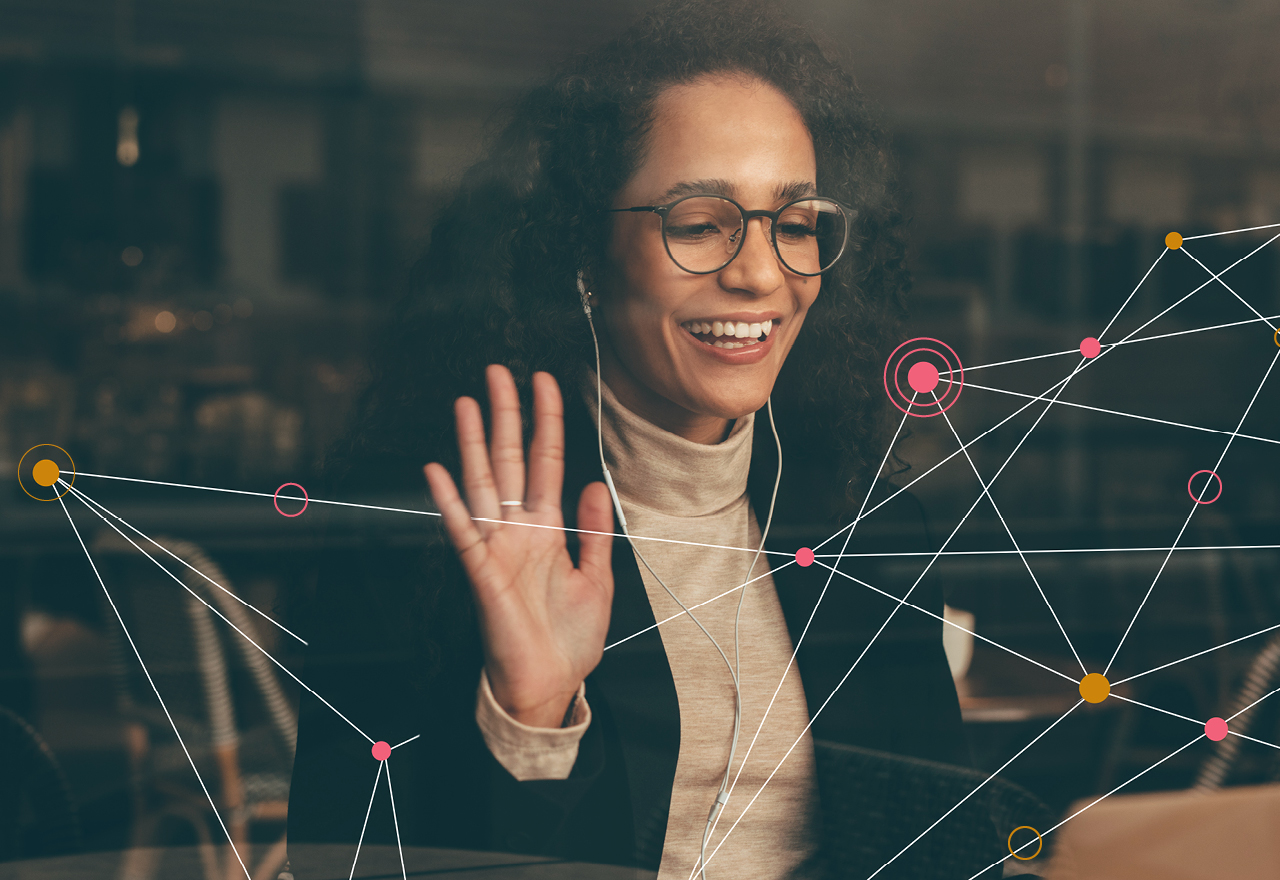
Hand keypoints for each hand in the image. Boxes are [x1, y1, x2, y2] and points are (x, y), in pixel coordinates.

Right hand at [424, 365, 614, 728]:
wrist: (550, 685)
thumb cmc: (570, 639)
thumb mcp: (598, 579)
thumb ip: (594, 531)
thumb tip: (596, 484)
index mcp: (548, 529)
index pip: (545, 462)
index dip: (545, 422)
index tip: (544, 382)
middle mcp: (519, 530)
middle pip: (509, 460)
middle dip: (506, 416)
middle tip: (498, 372)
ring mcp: (497, 548)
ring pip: (483, 484)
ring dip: (474, 444)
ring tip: (468, 403)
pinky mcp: (481, 573)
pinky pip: (462, 530)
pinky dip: (449, 501)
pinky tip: (436, 470)